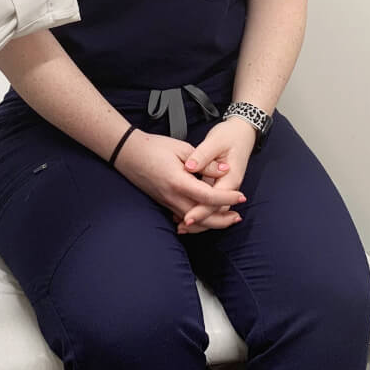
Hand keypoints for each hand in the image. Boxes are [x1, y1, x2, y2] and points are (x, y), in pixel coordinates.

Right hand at [114, 130, 245, 220]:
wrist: (127, 152)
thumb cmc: (153, 147)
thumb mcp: (182, 148)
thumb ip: (205, 162)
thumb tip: (225, 170)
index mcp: (179, 182)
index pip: (209, 197)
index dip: (227, 198)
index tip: (241, 197)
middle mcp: (172, 197)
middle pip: (202, 218)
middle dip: (222, 220)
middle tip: (238, 216)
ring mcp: (167, 202)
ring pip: (193, 222)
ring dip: (212, 223)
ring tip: (227, 219)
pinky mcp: (163, 203)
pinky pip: (183, 217)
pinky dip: (198, 221)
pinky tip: (205, 216)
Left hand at [176, 119, 256, 233]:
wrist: (243, 132)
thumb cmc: (230, 135)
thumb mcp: (216, 141)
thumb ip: (203, 156)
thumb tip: (190, 167)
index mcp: (230, 177)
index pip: (215, 200)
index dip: (200, 211)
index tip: (186, 218)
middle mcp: (230, 186)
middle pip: (215, 210)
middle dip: (199, 221)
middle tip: (181, 227)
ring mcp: (225, 187)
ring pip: (214, 209)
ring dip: (199, 219)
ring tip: (181, 226)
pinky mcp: (220, 185)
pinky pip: (211, 202)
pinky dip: (200, 209)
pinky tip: (186, 213)